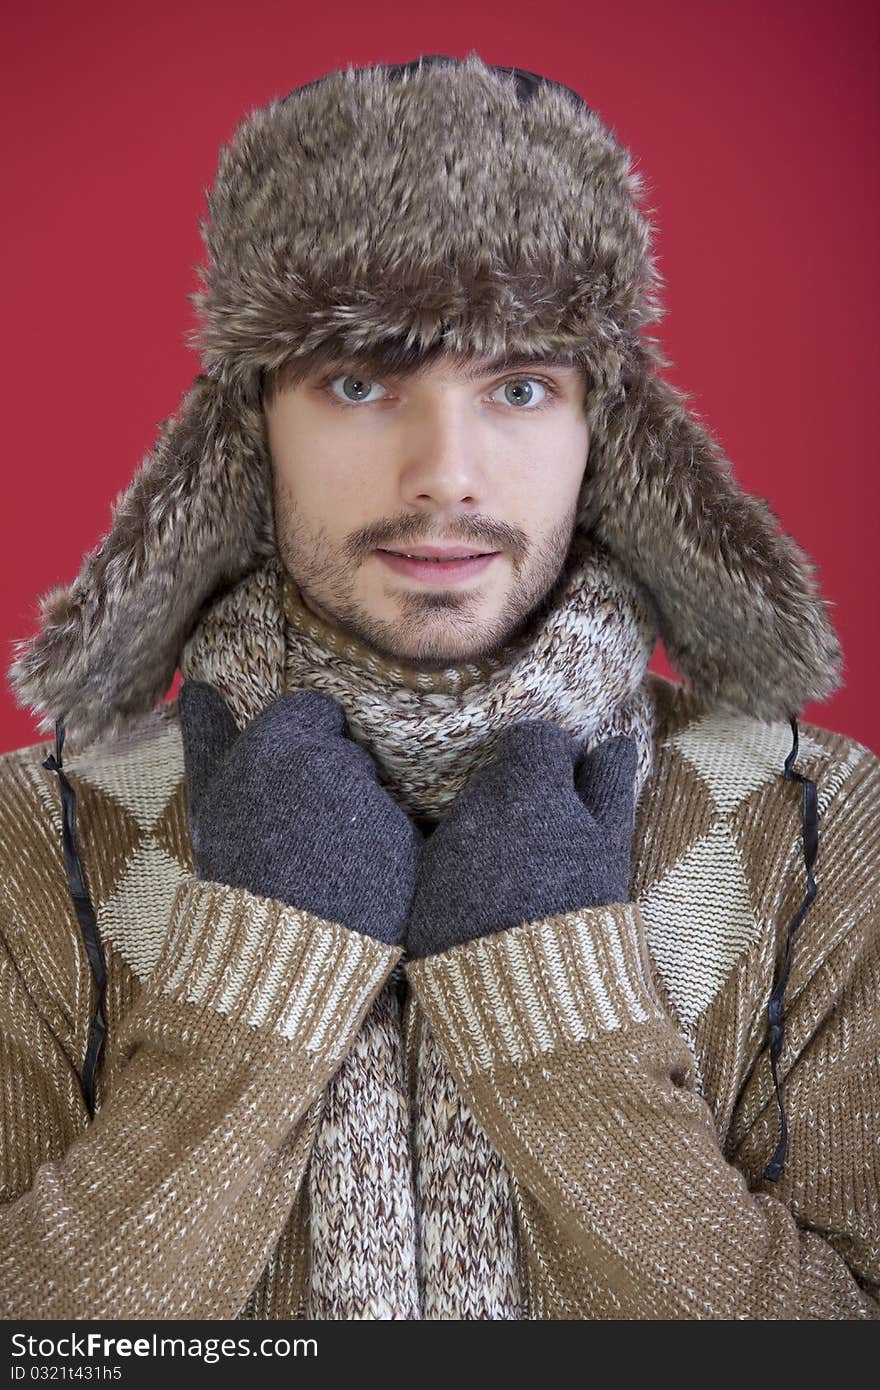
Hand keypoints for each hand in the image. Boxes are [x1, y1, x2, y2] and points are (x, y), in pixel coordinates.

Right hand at [178, 679, 422, 946]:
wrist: (272, 953)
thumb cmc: (235, 873)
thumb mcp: (211, 801)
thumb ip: (208, 737)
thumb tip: (196, 687)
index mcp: (276, 744)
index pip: (315, 710)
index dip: (304, 744)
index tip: (289, 785)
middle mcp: (327, 761)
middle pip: (348, 750)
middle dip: (333, 781)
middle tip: (303, 833)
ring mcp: (368, 800)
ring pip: (374, 789)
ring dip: (359, 816)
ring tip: (325, 860)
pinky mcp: (403, 838)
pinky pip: (400, 829)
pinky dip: (386, 851)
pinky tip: (355, 880)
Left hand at [406, 722, 637, 958]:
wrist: (533, 996)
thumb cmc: (584, 912)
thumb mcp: (610, 846)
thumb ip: (609, 786)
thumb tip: (616, 742)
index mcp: (524, 786)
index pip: (533, 740)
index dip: (559, 758)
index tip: (574, 789)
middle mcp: (473, 807)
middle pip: (499, 778)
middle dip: (527, 798)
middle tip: (556, 844)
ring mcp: (442, 849)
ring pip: (473, 820)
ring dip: (498, 835)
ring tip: (528, 885)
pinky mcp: (422, 890)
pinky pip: (448, 863)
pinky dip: (471, 873)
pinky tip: (497, 909)